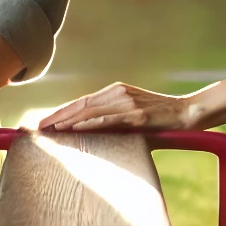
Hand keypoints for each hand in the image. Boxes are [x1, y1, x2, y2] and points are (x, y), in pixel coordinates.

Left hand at [38, 82, 194, 132]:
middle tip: (39, 127)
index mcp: (116, 91)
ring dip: (68, 120)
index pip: (83, 101)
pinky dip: (89, 123)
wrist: (187, 113)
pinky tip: (75, 128)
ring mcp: (127, 103)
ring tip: (50, 130)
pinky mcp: (136, 115)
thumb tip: (92, 134)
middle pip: (82, 104)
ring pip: (90, 111)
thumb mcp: (133, 116)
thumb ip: (114, 120)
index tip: (46, 121)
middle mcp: (119, 93)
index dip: (63, 111)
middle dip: (58, 116)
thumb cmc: (160, 119)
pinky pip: (107, 119)